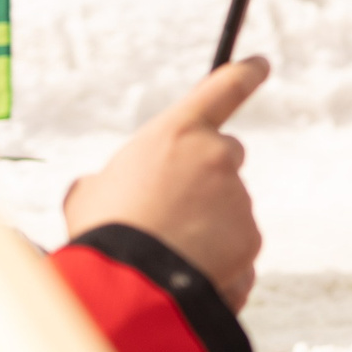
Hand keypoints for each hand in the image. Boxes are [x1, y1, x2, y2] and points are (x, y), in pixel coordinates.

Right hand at [64, 59, 267, 311]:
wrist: (128, 286)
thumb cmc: (102, 233)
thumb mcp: (91, 194)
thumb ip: (113, 181)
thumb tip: (109, 192)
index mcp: (177, 133)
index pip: (223, 89)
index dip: (245, 75)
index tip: (260, 64)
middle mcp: (217, 157)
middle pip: (223, 157)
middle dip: (203, 178)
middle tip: (167, 210)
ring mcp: (238, 198)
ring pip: (227, 208)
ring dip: (203, 227)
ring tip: (164, 253)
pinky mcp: (251, 237)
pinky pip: (234, 247)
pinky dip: (215, 261)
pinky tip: (183, 276)